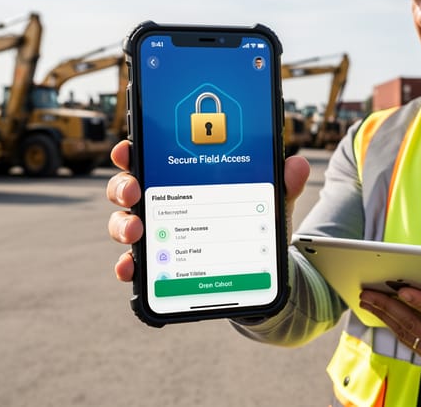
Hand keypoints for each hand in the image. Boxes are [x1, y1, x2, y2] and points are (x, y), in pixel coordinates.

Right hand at [105, 140, 310, 281]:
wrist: (262, 272)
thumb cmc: (255, 226)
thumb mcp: (270, 202)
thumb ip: (282, 184)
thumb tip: (298, 165)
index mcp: (183, 179)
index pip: (150, 157)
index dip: (132, 150)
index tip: (128, 148)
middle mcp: (163, 203)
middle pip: (129, 188)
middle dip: (123, 187)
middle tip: (133, 191)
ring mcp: (158, 234)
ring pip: (125, 224)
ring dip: (122, 226)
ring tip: (136, 231)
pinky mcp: (160, 265)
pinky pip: (136, 265)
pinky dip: (129, 266)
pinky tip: (132, 269)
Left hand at [360, 283, 420, 386]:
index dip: (420, 301)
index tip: (403, 289)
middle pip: (412, 324)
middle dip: (387, 306)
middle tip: (368, 291)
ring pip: (404, 332)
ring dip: (383, 314)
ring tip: (366, 298)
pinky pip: (407, 339)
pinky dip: (391, 324)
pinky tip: (380, 312)